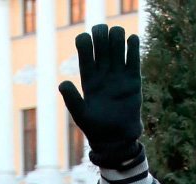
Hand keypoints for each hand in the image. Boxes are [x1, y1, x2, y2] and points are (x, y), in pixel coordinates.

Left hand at [59, 24, 142, 168]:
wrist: (116, 140)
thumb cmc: (95, 129)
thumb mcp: (80, 115)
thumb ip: (72, 99)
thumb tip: (62, 83)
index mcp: (88, 81)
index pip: (85, 56)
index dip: (84, 44)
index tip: (83, 38)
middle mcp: (103, 76)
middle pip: (101, 48)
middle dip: (101, 36)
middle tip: (102, 31)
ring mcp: (118, 77)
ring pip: (117, 50)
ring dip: (117, 38)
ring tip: (116, 34)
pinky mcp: (133, 81)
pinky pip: (133, 60)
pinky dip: (133, 48)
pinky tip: (131, 39)